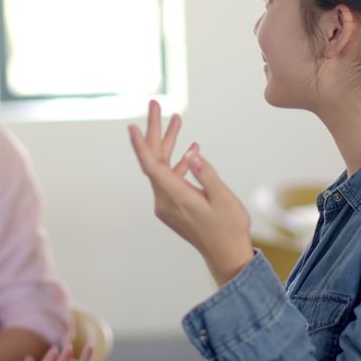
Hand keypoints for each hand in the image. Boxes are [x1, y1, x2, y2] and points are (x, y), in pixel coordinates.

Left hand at [128, 100, 253, 284]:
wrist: (227, 255)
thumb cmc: (229, 228)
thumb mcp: (223, 199)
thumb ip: (208, 175)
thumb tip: (194, 154)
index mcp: (176, 197)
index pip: (152, 167)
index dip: (141, 146)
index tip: (131, 127)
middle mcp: (165, 200)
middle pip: (154, 161)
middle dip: (155, 132)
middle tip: (155, 105)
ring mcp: (167, 204)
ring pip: (163, 168)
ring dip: (170, 145)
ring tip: (178, 120)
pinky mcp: (173, 206)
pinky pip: (170, 179)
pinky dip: (179, 163)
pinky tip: (192, 151)